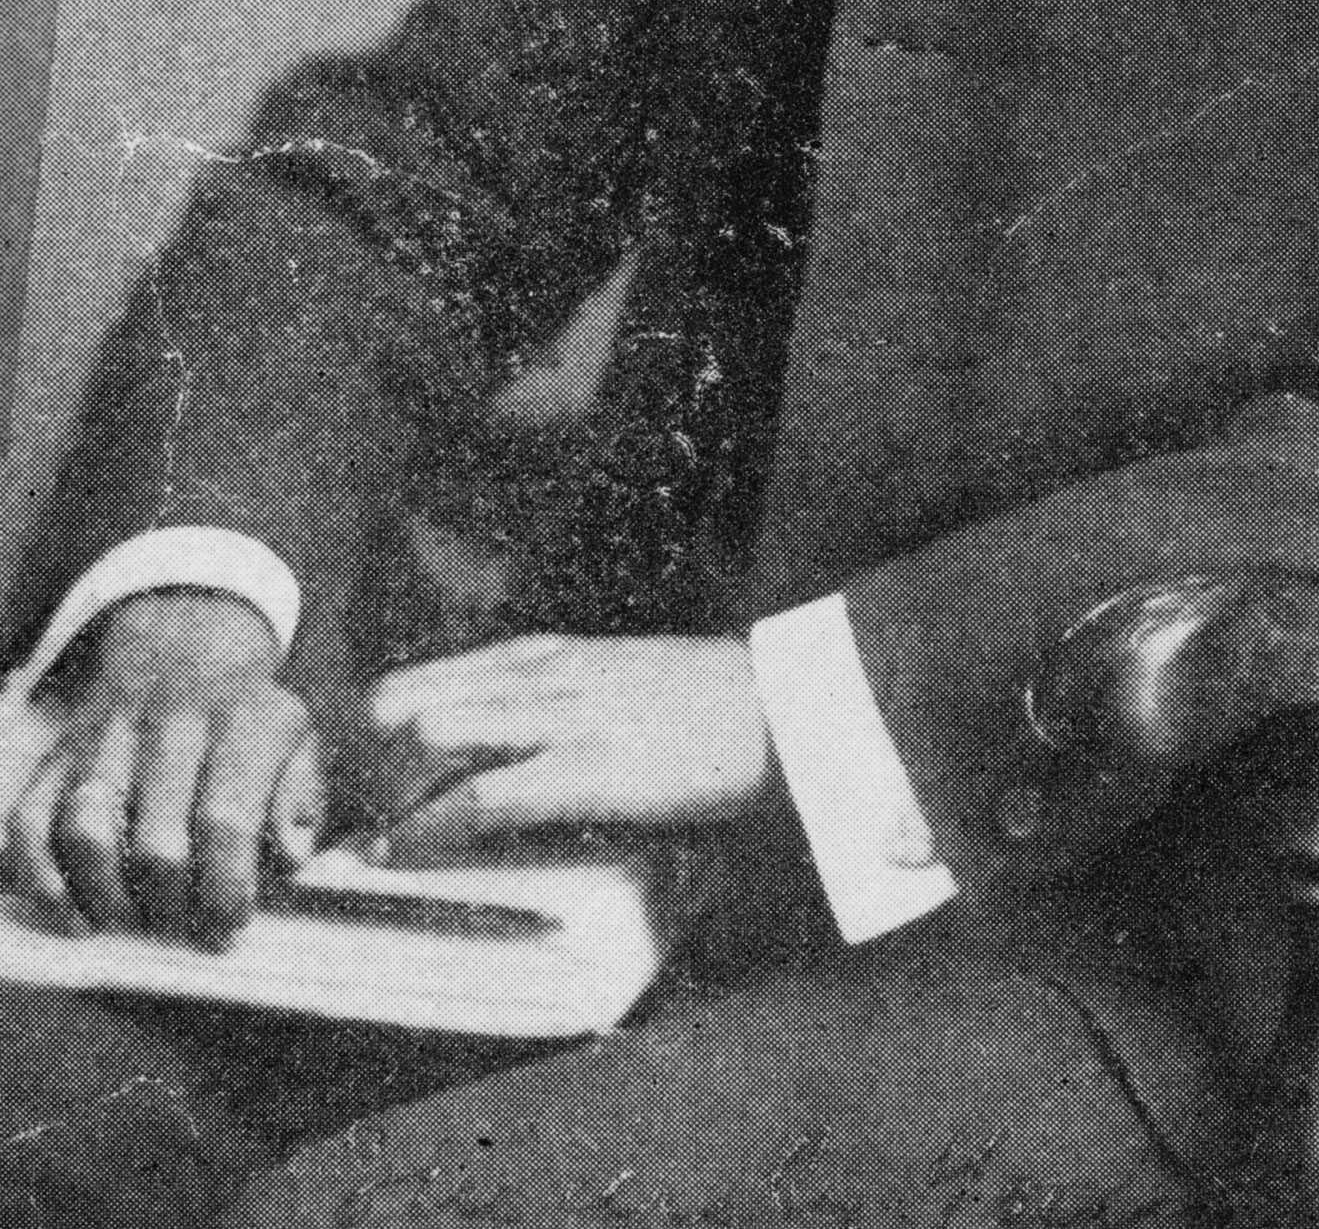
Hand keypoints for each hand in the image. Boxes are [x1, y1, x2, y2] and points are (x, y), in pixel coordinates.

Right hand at [4, 591, 320, 942]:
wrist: (181, 641)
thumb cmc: (246, 718)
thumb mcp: (296, 740)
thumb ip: (300, 800)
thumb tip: (289, 857)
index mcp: (242, 721)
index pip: (227, 821)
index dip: (226, 889)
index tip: (230, 925)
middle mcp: (169, 724)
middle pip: (158, 842)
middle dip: (171, 906)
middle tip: (182, 927)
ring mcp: (104, 737)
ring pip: (88, 832)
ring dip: (107, 899)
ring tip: (133, 921)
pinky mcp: (57, 756)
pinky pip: (29, 824)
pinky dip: (42, 880)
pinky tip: (75, 913)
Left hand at [367, 634, 770, 860]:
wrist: (778, 708)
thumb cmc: (704, 702)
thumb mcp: (612, 680)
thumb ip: (557, 700)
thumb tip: (503, 744)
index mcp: (544, 654)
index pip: (424, 678)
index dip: (372, 730)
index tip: (352, 779)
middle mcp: (538, 673)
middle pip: (405, 701)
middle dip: (362, 764)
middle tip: (353, 817)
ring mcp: (559, 718)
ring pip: (429, 737)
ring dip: (388, 794)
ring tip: (376, 838)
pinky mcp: (584, 769)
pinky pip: (479, 797)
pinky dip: (428, 829)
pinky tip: (400, 853)